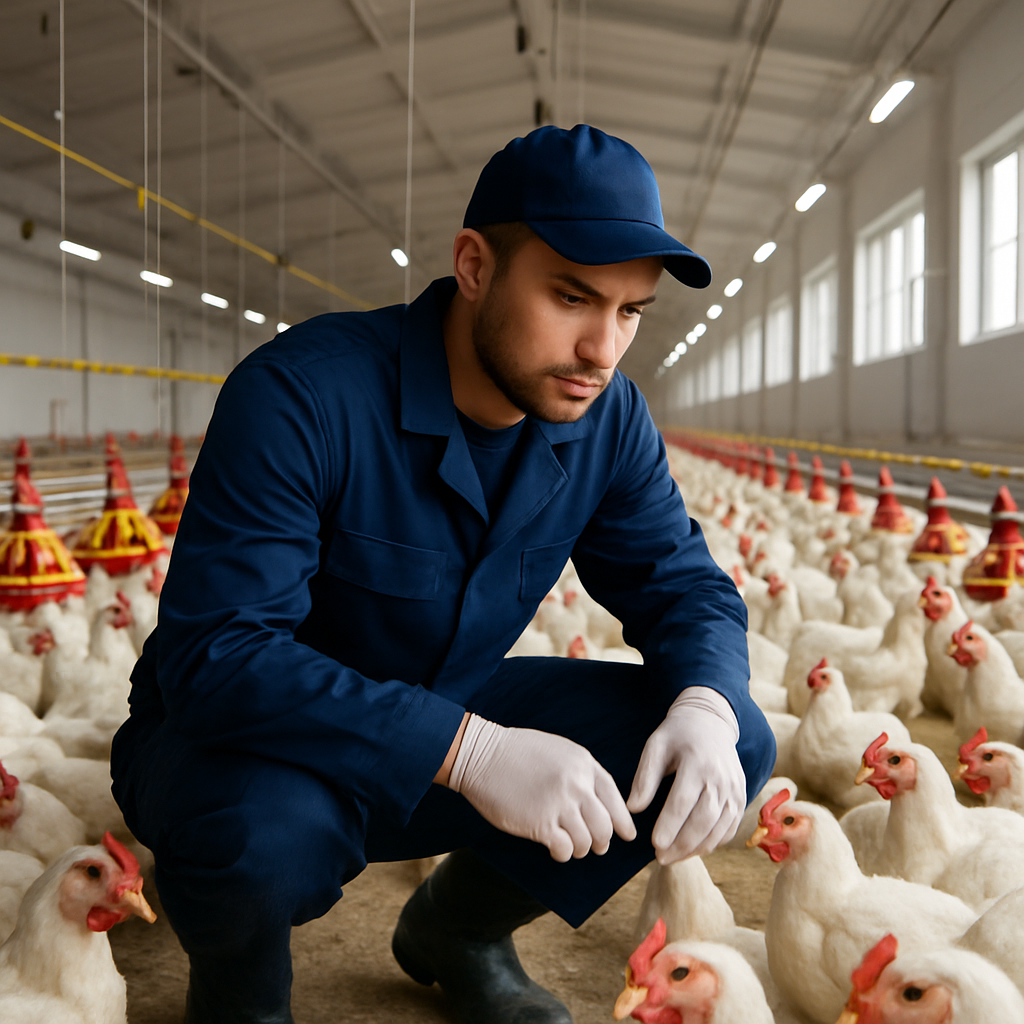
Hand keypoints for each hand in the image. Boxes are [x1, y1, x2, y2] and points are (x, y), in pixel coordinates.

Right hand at [447, 715, 636, 861]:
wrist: (482, 755)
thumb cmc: (518, 752)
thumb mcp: (559, 751)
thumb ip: (581, 773)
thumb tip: (598, 803)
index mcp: (584, 764)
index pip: (615, 799)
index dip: (623, 821)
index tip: (626, 835)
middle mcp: (577, 784)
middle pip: (605, 827)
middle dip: (602, 841)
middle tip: (595, 846)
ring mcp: (559, 804)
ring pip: (587, 842)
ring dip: (580, 848)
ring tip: (569, 844)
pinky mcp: (540, 823)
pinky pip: (564, 849)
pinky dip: (562, 853)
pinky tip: (554, 847)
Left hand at [627, 687, 744, 863]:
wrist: (711, 721)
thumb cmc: (678, 734)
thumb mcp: (656, 746)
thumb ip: (645, 778)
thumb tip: (633, 809)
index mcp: (698, 763)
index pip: (683, 802)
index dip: (669, 826)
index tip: (654, 844)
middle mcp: (721, 778)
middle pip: (702, 821)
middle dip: (681, 844)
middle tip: (660, 858)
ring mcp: (735, 790)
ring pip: (718, 830)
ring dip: (696, 849)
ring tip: (673, 857)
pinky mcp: (741, 798)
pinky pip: (729, 828)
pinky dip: (712, 843)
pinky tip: (693, 849)